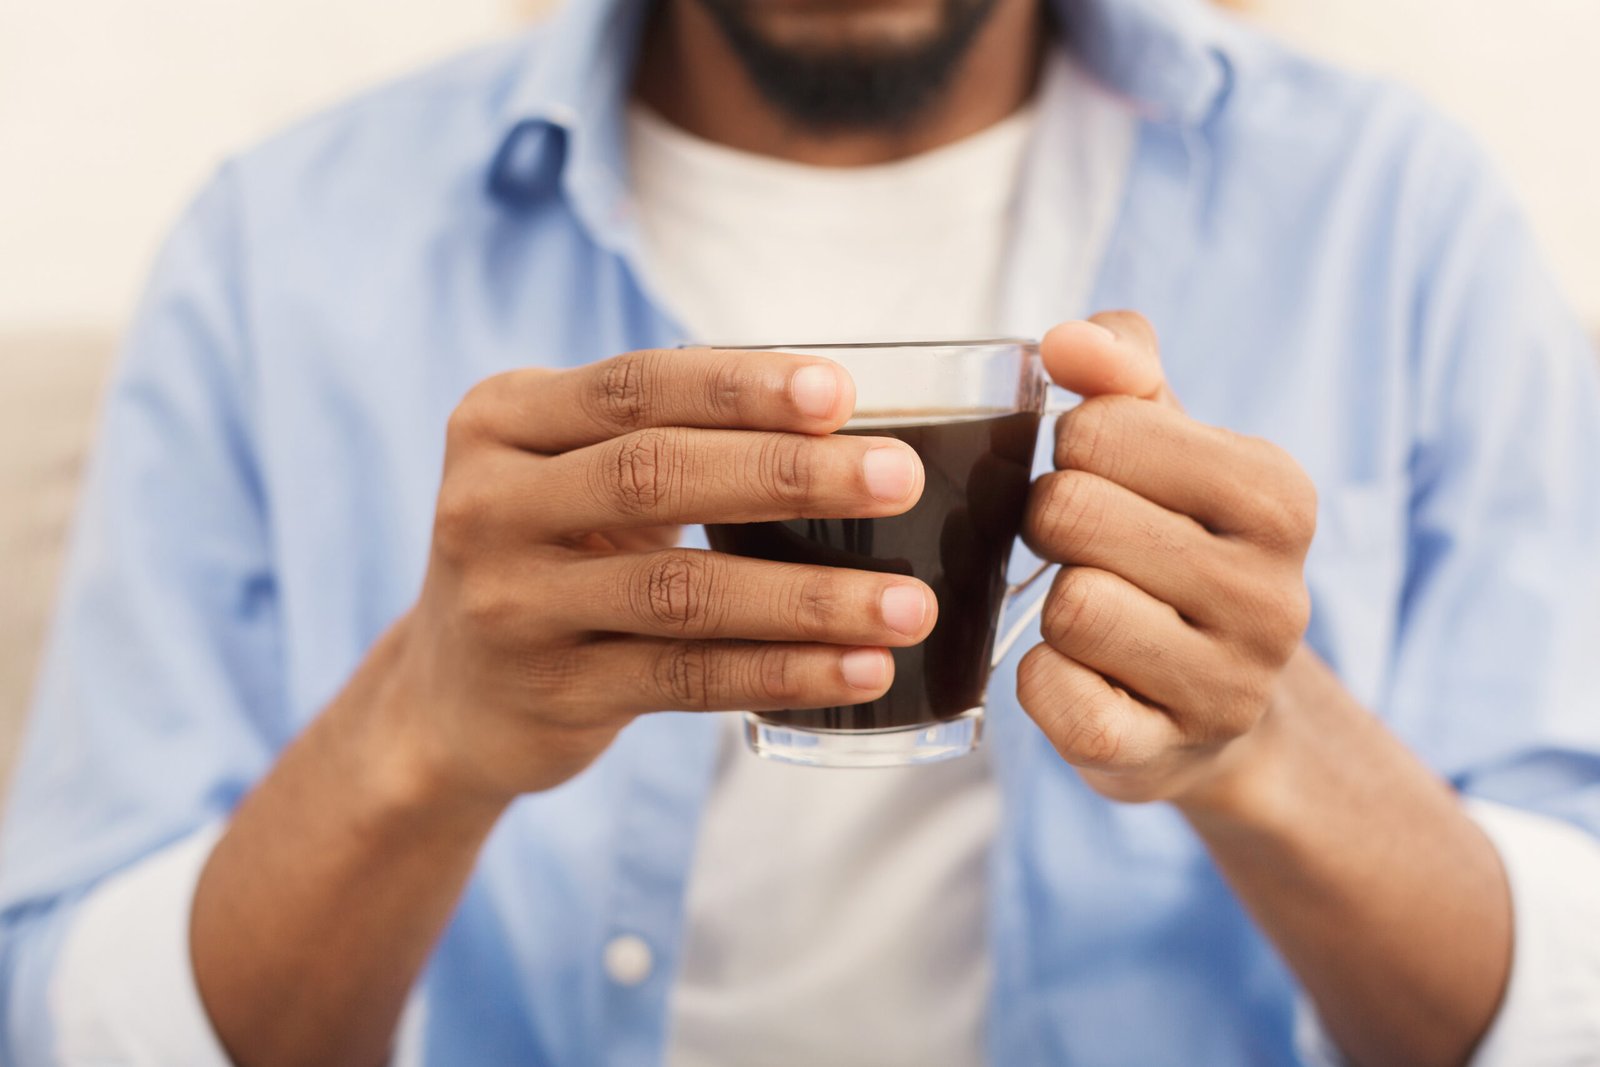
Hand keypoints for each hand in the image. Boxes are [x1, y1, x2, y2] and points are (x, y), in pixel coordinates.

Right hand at [379, 348, 935, 803]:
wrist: (451, 697)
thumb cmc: (554, 553)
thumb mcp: (574, 474)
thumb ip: (670, 438)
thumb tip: (852, 426)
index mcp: (503, 420)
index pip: (634, 385)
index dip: (740, 387)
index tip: (841, 393)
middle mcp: (488, 503)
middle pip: (654, 474)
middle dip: (788, 476)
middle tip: (898, 480)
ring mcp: (511, 605)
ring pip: (680, 591)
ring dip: (808, 598)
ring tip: (907, 604)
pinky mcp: (550, 694)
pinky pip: (684, 679)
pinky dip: (782, 673)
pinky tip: (860, 671)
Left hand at [1017, 312, 1316, 804]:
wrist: (1217, 711)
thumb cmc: (1176, 547)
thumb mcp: (1169, 444)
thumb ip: (1124, 368)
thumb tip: (1066, 341)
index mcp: (1276, 494)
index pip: (1097, 431)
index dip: (1070, 453)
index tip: (1104, 483)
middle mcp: (1272, 594)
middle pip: (1069, 513)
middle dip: (1051, 526)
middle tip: (1084, 551)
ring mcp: (1227, 686)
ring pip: (1068, 607)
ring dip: (1052, 607)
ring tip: (1094, 614)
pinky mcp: (1162, 754)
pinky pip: (1055, 694)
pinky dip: (1043, 680)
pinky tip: (1082, 675)